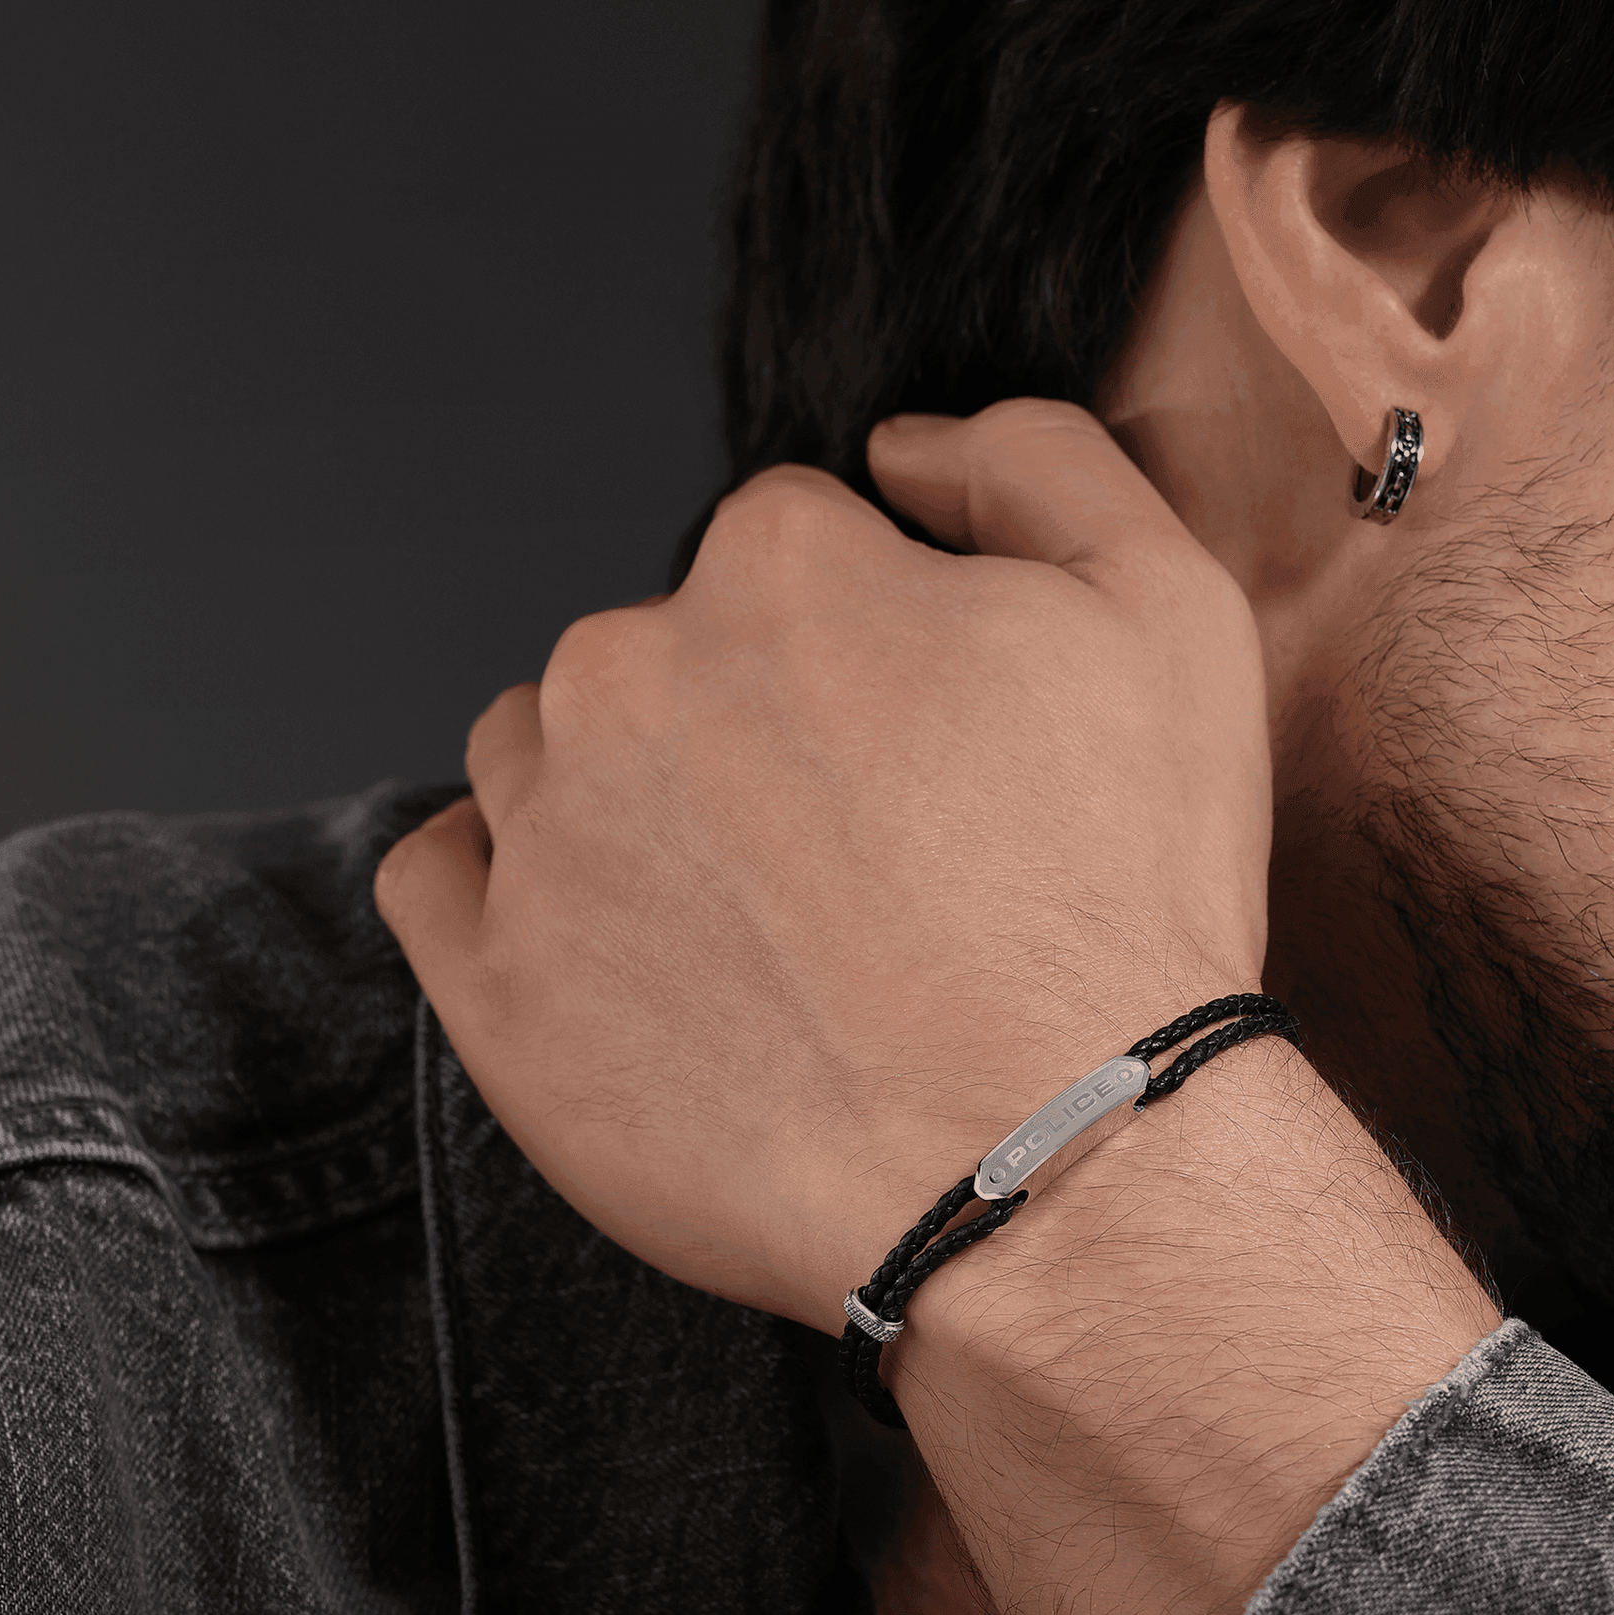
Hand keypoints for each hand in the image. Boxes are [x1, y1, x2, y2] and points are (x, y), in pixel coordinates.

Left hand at [378, 401, 1494, 1614]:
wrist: (1048, 1165)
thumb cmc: (1116, 908)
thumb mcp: (1169, 615)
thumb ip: (1035, 466)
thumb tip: (905, 449)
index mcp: (777, 570)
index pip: (788, 549)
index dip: (868, 647)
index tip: (916, 752)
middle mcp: (629, 672)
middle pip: (659, 652)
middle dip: (742, 724)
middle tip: (852, 861)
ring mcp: (546, 832)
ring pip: (545, 755)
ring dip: (624, 802)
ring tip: (748, 924)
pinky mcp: (494, 983)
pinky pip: (444, 877)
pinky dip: (512, 890)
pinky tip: (613, 945)